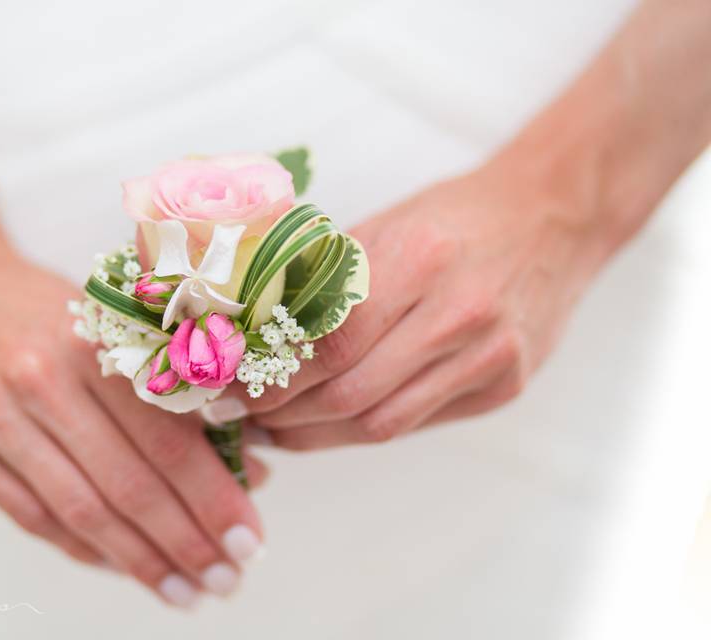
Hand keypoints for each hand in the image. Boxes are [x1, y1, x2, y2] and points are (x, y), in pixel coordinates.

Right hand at [0, 209, 265, 607]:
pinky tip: (125, 564)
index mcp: (92, 340)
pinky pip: (31, 517)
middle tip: (226, 579)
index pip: (165, 438)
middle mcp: (38, 380)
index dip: (212, 497)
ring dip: (139, 561)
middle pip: (126, 484)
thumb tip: (246, 463)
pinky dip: (84, 549)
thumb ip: (177, 388)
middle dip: (184, 543)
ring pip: (79, 511)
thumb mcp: (114, 321)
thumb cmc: (45, 304)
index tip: (249, 537)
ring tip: (184, 590)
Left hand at [231, 161, 609, 448]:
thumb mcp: (387, 225)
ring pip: (380, 423)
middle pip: (350, 393)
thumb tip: (248, 323)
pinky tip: (328, 425)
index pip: (330, 341)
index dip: (273, 376)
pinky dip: (361, 430)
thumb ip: (326, 278)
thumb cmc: (456, 217)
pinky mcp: (504, 388)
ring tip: (272, 429)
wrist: (554, 217)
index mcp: (420, 260)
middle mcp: (460, 314)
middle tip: (239, 414)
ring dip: (315, 434)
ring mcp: (489, 358)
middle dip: (282, 414)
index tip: (230, 386)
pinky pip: (415, 423)